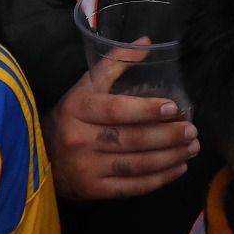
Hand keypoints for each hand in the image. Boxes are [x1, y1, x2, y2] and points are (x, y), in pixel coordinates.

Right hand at [47, 61, 198, 199]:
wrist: (41, 156)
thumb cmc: (71, 115)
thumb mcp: (85, 86)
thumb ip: (115, 62)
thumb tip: (147, 43)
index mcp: (78, 108)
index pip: (116, 109)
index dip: (146, 109)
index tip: (174, 108)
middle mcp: (80, 139)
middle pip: (131, 139)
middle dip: (167, 136)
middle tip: (191, 131)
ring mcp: (87, 168)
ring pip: (136, 164)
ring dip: (169, 157)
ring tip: (191, 149)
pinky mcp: (94, 190)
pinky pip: (132, 187)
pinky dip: (159, 179)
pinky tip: (177, 168)